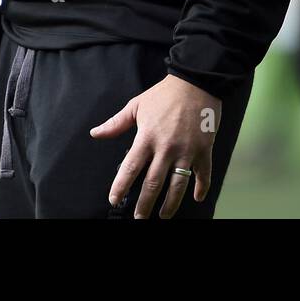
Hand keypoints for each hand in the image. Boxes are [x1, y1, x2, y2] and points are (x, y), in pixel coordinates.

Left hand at [90, 74, 221, 218]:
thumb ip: (116, 123)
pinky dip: (201, 188)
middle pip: (153, 183)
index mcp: (147, 137)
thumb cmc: (164, 94)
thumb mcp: (137, 105)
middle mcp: (166, 147)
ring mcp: (187, 150)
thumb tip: (95, 133)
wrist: (196, 82)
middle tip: (139, 218)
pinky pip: (203, 174)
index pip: (130, 167)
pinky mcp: (204, 150)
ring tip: (163, 216)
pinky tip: (196, 198)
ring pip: (177, 185)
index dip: (121, 186)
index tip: (114, 200)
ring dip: (170, 204)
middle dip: (144, 203)